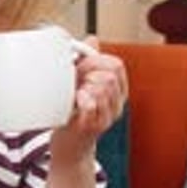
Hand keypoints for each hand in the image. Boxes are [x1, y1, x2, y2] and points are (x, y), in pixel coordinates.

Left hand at [51, 37, 127, 163]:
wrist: (69, 148)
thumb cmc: (74, 114)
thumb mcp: (82, 84)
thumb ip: (89, 62)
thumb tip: (92, 38)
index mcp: (117, 92)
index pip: (116, 65)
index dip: (96, 60)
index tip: (81, 66)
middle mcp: (116, 105)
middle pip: (109, 75)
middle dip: (87, 72)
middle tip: (74, 82)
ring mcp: (106, 117)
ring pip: (102, 88)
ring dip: (83, 86)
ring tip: (73, 95)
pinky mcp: (92, 128)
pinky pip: (92, 106)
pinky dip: (83, 99)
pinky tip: (76, 101)